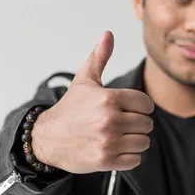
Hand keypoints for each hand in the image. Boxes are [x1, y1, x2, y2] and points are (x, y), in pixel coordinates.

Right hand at [31, 31, 154, 173]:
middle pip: (147, 124)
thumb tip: (108, 34)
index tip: (128, 109)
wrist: (47, 138)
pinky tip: (114, 150)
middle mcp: (110, 120)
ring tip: (118, 137)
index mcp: (110, 98)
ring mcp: (108, 142)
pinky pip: (135, 160)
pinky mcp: (105, 161)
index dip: (140, 107)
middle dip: (137, 125)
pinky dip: (128, 157)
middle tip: (120, 125)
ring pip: (144, 143)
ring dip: (134, 142)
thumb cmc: (70, 109)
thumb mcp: (84, 81)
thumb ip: (99, 58)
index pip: (147, 104)